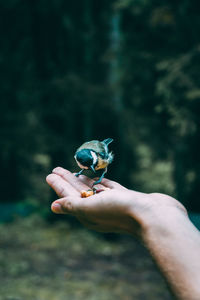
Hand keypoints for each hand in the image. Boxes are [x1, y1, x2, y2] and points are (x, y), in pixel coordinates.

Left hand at [46, 167, 186, 236]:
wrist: (154, 216)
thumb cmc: (121, 211)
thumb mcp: (92, 207)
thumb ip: (73, 205)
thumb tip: (53, 206)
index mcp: (88, 214)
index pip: (68, 196)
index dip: (58, 185)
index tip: (49, 174)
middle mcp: (99, 209)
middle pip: (78, 191)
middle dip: (67, 180)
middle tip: (56, 169)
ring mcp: (113, 203)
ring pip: (93, 189)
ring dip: (82, 179)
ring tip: (74, 170)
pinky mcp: (125, 197)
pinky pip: (108, 187)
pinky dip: (100, 182)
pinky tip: (96, 177)